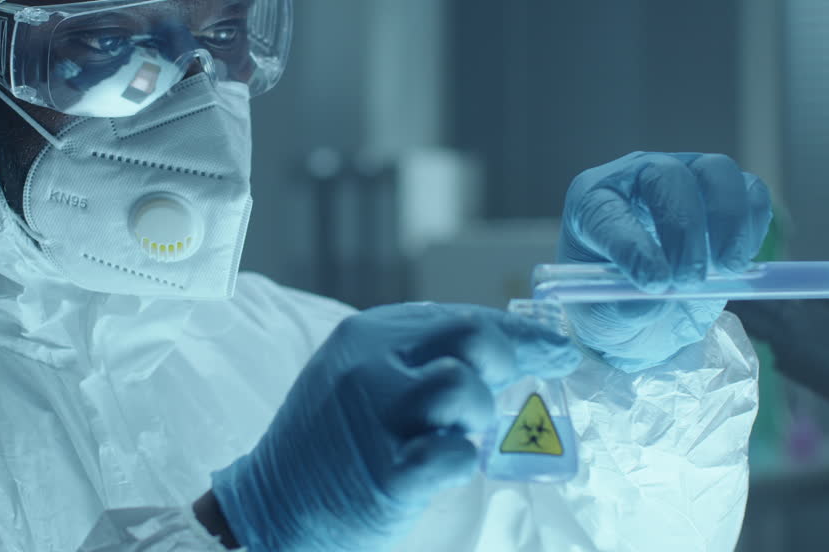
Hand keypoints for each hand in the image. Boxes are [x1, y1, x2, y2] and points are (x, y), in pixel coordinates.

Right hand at [211, 303, 579, 551]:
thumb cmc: (327, 447)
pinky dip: (460, 461)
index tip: (558, 348)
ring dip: (479, 416)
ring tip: (461, 434)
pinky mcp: (385, 473)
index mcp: (366, 336)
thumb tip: (502, 353)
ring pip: (465, 389)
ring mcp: (375, 418)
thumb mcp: (357, 380)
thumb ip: (415, 359)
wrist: (270, 510)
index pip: (460, 318)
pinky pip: (453, 455)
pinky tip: (443, 466)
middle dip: (514, 359)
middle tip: (525, 383)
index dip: (520, 333)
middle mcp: (369, 366)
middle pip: (471, 338)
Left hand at [558, 152, 772, 370]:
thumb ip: (626, 309)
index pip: (606, 209)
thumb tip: (654, 301)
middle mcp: (636, 179)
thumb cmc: (614, 306)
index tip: (654, 283)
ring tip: (727, 269)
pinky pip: (751, 189)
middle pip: (666, 175)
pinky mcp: (724, 194)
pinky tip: (740, 260)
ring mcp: (684, 178)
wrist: (647, 315)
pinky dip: (754, 223)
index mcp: (590, 203)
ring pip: (715, 171)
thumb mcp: (606, 320)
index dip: (632, 244)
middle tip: (690, 279)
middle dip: (683, 228)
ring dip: (728, 219)